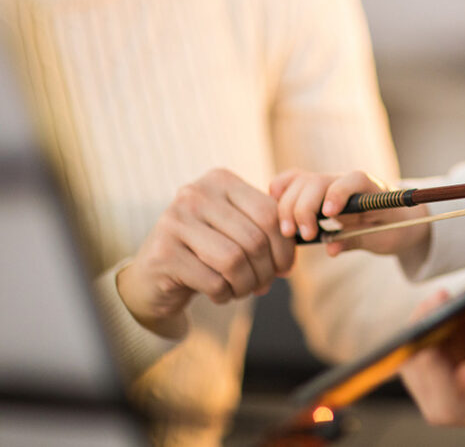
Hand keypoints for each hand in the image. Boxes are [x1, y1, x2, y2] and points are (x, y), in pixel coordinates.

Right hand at [116, 169, 293, 337]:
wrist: (153, 276)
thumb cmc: (206, 250)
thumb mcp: (235, 227)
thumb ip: (266, 225)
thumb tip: (300, 237)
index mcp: (219, 180)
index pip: (269, 213)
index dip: (285, 246)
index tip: (285, 268)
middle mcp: (194, 194)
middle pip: (254, 239)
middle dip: (266, 271)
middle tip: (264, 286)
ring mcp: (174, 222)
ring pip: (235, 260)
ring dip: (247, 284)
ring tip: (243, 290)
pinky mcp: (163, 255)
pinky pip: (214, 281)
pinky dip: (225, 294)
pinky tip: (220, 294)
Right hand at [270, 169, 431, 258]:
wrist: (397, 219)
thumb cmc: (392, 228)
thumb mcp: (382, 239)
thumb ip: (357, 240)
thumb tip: (331, 249)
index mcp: (370, 188)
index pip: (353, 180)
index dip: (338, 193)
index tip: (329, 214)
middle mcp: (345, 181)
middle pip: (317, 181)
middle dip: (304, 208)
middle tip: (304, 236)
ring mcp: (328, 183)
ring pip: (300, 182)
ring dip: (288, 206)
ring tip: (288, 232)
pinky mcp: (315, 190)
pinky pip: (293, 181)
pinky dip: (280, 190)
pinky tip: (273, 205)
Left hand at [400, 291, 464, 431]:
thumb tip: (464, 374)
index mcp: (452, 408)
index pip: (426, 363)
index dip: (431, 327)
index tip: (443, 299)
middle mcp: (434, 404)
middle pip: (414, 354)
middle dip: (428, 321)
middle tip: (446, 296)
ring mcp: (428, 393)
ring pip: (412, 349)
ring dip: (427, 323)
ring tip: (447, 304)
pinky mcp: (428, 380)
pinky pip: (417, 348)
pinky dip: (430, 328)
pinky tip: (447, 318)